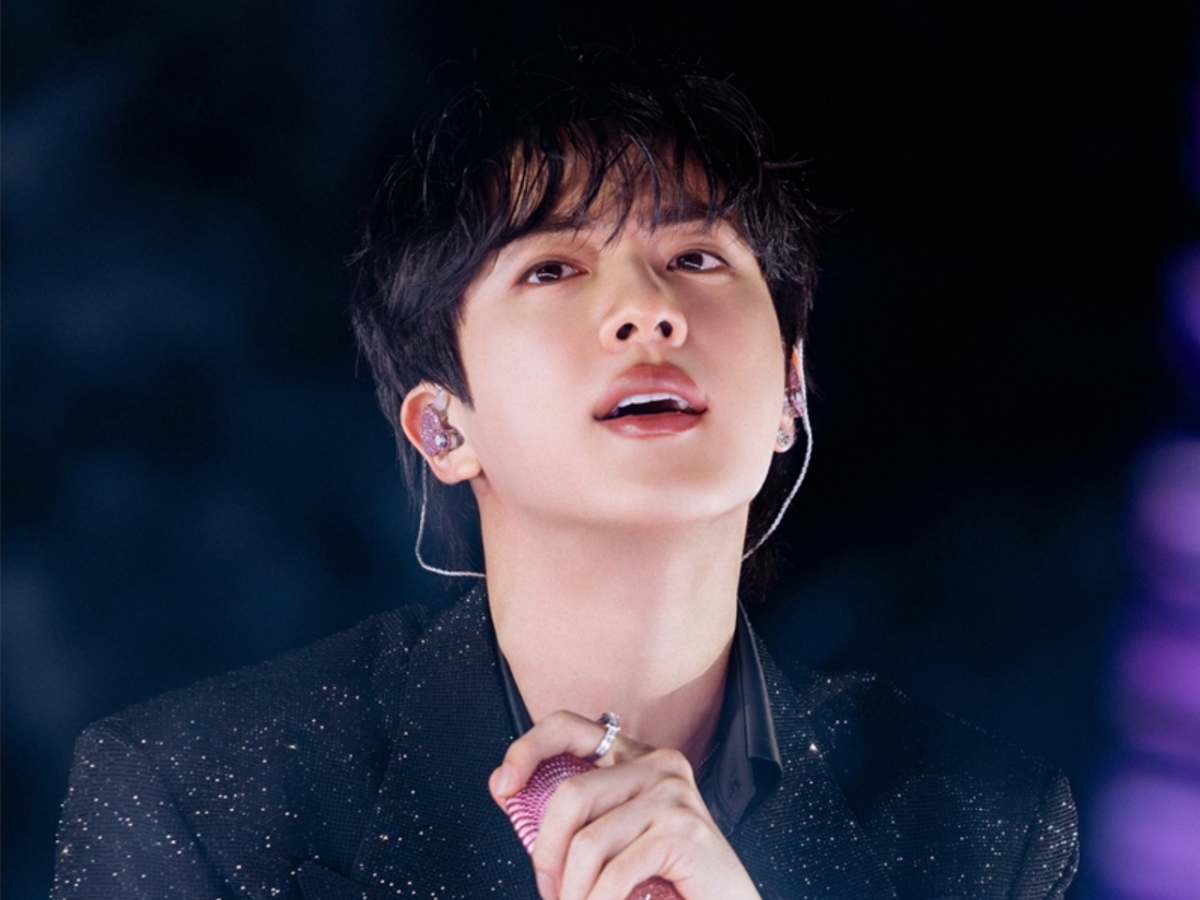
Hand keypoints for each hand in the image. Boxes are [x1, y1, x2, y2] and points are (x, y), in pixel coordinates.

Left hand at [489, 710, 762, 899]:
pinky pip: (613, 872)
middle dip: (546, 852)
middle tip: (549, 891)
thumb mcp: (614, 838)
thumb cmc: (669, 880)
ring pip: (587, 842)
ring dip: (572, 891)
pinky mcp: (683, 830)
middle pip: (570, 794)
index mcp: (637, 757)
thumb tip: (509, 795)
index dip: (527, 749)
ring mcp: (674, 794)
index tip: (503, 787)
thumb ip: (576, 816)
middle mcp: (659, 763)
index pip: (569, 726)